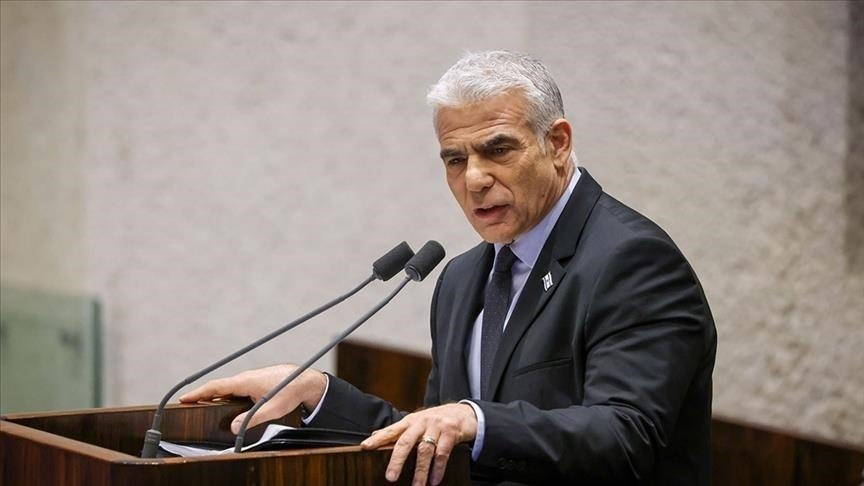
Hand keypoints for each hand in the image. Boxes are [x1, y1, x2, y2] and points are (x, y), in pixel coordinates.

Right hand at [178, 364, 326, 433]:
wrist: (305, 380)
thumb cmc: (290, 391)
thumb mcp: (272, 408)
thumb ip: (252, 419)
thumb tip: (232, 428)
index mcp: (245, 381)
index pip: (216, 386)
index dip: (198, 393)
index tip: (183, 398)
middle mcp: (245, 378)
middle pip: (218, 387)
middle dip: (202, 395)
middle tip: (186, 404)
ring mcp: (250, 379)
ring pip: (227, 388)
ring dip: (214, 395)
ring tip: (201, 405)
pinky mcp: (255, 382)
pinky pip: (235, 389)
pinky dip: (226, 395)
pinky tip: (225, 403)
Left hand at [360, 403, 476, 485]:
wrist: (464, 413)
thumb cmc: (436, 420)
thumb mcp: (416, 422)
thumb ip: (398, 430)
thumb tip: (375, 436)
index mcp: (410, 421)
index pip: (391, 430)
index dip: (378, 438)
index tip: (365, 447)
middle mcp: (421, 422)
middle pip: (406, 442)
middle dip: (397, 460)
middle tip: (390, 477)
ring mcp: (436, 427)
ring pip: (425, 451)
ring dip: (420, 471)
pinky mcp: (451, 433)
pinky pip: (443, 454)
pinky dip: (438, 469)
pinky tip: (434, 481)